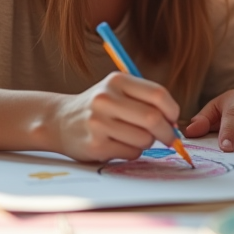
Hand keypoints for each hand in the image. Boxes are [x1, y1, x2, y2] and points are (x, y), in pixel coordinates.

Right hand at [49, 72, 180, 161]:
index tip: (173, 119)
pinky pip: (131, 153)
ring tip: (134, 138)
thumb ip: (146, 100)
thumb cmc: (99, 107)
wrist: (59, 121)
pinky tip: (120, 145)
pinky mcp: (95, 145)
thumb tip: (174, 123)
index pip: (158, 94)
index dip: (173, 110)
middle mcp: (106, 99)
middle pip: (153, 118)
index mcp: (117, 81)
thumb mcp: (117, 91)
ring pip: (144, 139)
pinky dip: (133, 152)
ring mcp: (99, 123)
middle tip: (169, 137)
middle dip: (167, 132)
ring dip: (147, 143)